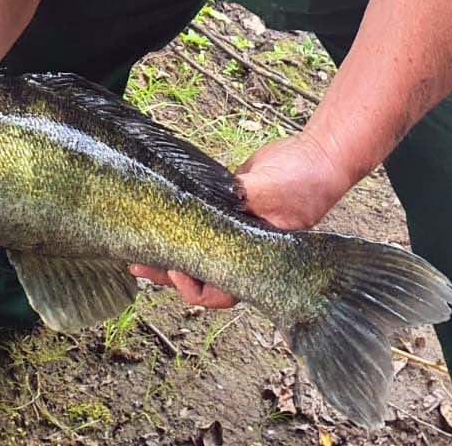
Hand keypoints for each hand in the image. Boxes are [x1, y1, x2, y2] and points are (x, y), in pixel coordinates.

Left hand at [127, 133, 352, 308]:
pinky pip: (196, 223)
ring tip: (135, 245)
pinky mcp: (224, 208)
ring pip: (193, 251)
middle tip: (136, 263)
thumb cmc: (302, 184)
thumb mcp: (266, 193)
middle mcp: (239, 252)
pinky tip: (158, 215)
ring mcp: (231, 231)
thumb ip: (234, 202)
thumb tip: (198, 205)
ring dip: (168, 249)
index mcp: (252, 263)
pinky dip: (177, 222)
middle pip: (197, 276)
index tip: (174, 265)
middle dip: (166, 272)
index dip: (190, 286)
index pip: (217, 294)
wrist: (316, 156)